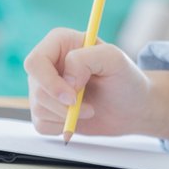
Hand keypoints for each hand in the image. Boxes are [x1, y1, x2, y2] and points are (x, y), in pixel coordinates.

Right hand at [25, 27, 168, 139]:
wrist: (132, 107)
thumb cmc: (126, 79)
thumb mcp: (114, 59)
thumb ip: (86, 58)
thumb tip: (66, 79)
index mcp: (60, 42)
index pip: (35, 62)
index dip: (50, 82)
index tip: (73, 97)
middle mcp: (49, 63)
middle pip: (36, 88)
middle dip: (62, 105)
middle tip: (89, 109)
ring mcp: (46, 86)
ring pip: (37, 107)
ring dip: (66, 116)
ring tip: (90, 110)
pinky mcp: (48, 109)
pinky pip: (41, 124)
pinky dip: (60, 127)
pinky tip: (78, 119)